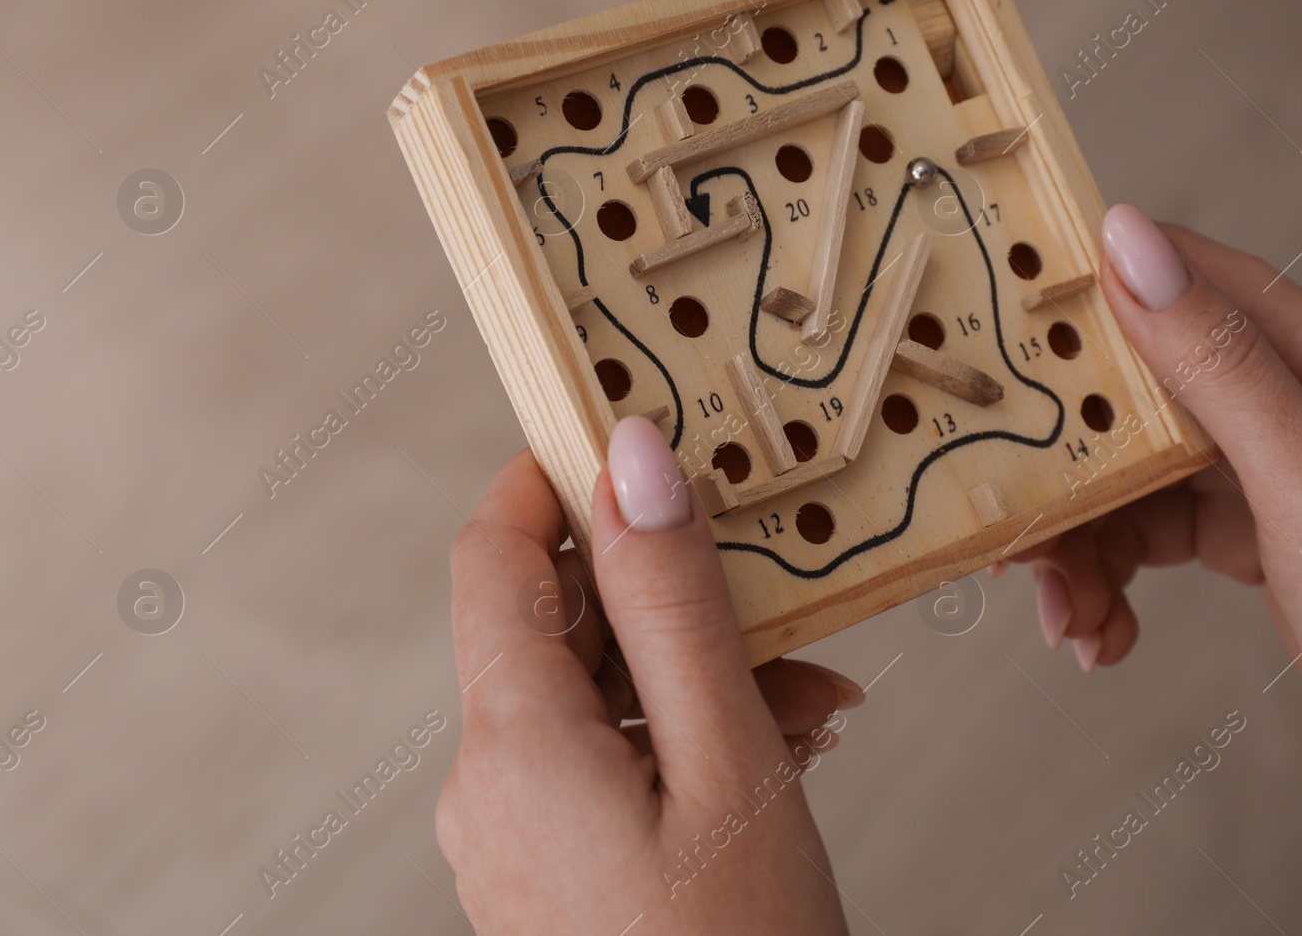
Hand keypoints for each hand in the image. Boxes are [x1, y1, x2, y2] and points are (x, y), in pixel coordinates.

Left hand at [437, 417, 856, 932]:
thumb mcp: (727, 758)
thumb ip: (670, 600)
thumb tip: (628, 456)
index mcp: (514, 742)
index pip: (493, 554)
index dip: (553, 476)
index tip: (633, 430)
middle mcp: (491, 784)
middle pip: (558, 624)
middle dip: (668, 591)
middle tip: (774, 587)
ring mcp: (515, 835)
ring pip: (597, 694)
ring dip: (697, 669)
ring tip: (810, 693)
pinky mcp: (553, 870)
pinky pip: (607, 760)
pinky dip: (684, 734)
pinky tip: (775, 745)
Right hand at [997, 204, 1301, 833]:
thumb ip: (1216, 362)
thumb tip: (1131, 242)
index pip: (1181, 278)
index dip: (1087, 293)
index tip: (1002, 324)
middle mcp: (1286, 397)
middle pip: (1135, 393)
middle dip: (1068, 460)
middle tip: (1019, 527)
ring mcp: (1265, 468)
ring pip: (1132, 474)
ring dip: (1083, 546)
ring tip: (1069, 616)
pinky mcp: (1250, 532)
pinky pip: (1151, 536)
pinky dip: (1114, 583)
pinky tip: (1104, 633)